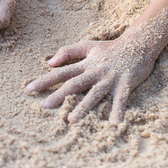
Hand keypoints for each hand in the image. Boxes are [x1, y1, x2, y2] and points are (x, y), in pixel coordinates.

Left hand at [26, 37, 157, 123]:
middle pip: (74, 84)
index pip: (61, 73)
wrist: (139, 43)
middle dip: (59, 95)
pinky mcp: (126, 84)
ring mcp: (110, 79)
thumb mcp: (87, 46)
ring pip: (94, 94)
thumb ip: (67, 52)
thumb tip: (49, 63)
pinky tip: (114, 124)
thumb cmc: (109, 48)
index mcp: (85, 64)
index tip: (29, 89)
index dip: (45, 80)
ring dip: (83, 107)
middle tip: (45, 106)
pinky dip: (118, 111)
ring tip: (71, 120)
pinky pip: (121, 100)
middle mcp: (95, 72)